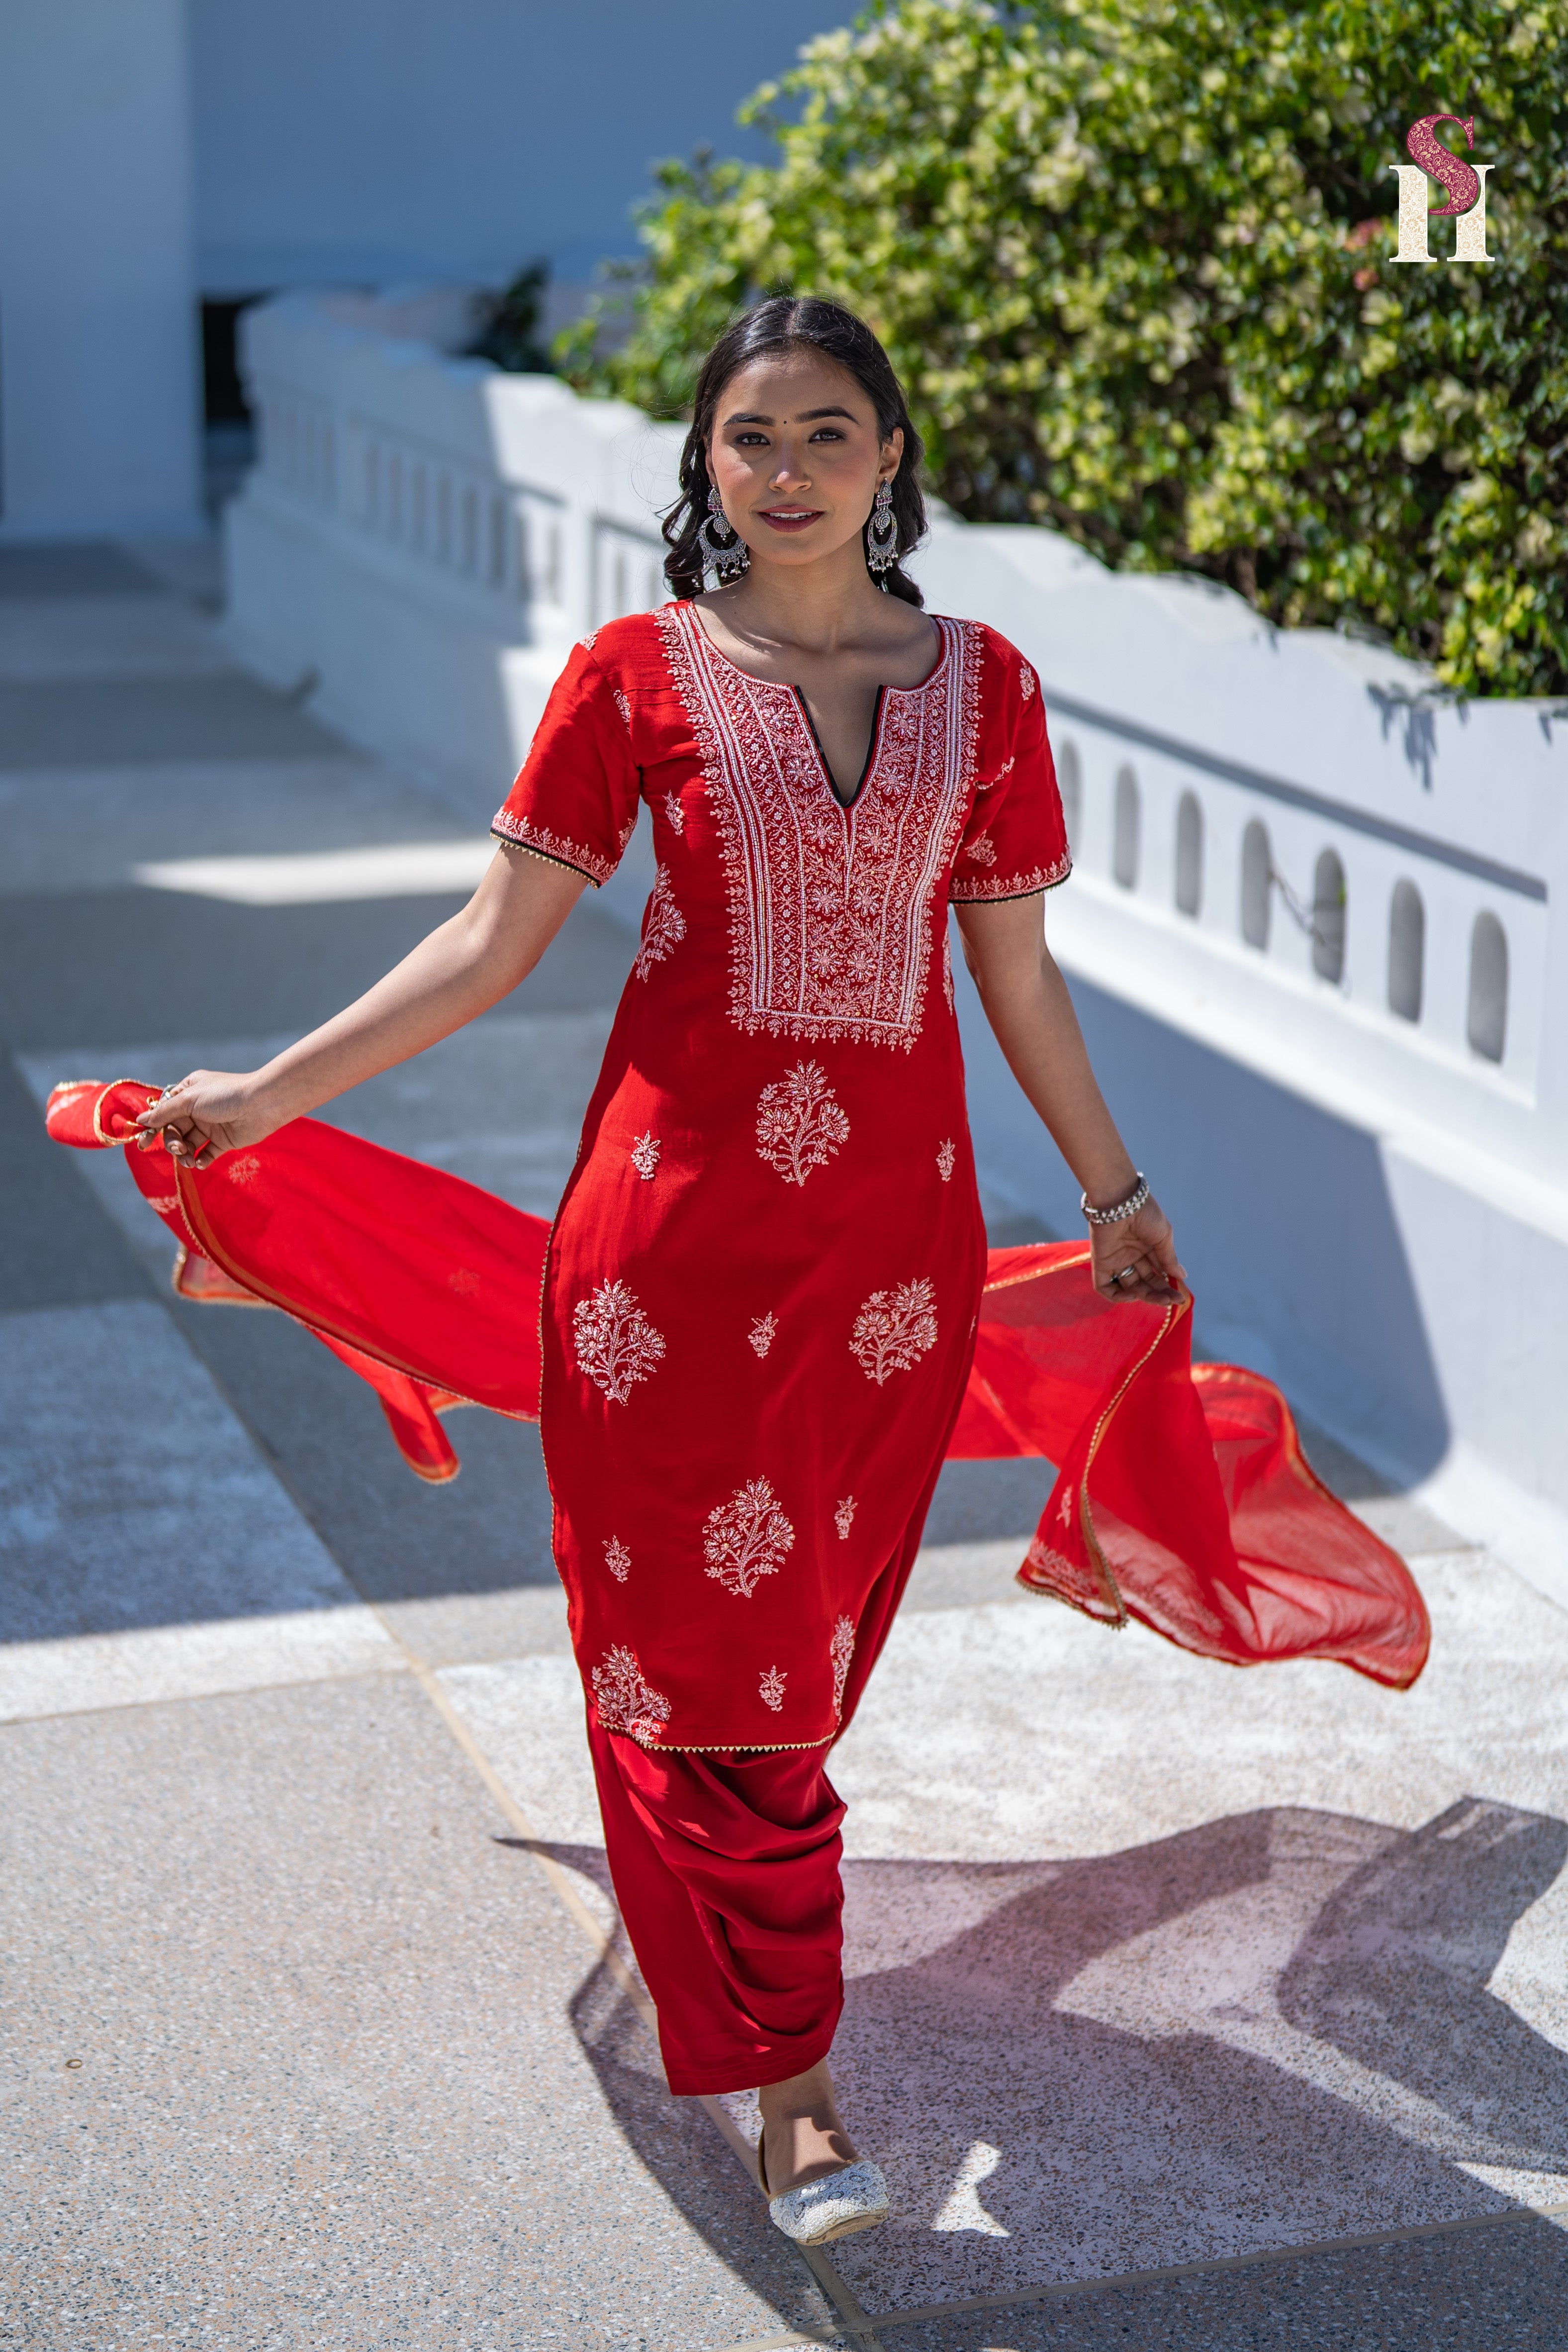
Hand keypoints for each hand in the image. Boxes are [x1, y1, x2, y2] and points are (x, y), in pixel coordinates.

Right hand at [134, 1071, 275, 1169]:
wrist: (261, 1104)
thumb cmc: (224, 1095)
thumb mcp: (189, 1100)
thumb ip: (164, 1112)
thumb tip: (141, 1120)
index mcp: (188, 1092)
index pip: (164, 1111)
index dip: (153, 1127)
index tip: (143, 1143)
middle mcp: (198, 1108)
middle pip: (174, 1130)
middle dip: (172, 1142)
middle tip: (178, 1149)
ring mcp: (211, 1125)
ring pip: (189, 1143)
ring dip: (185, 1153)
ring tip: (189, 1160)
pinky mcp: (224, 1140)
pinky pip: (207, 1153)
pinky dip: (201, 1160)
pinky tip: (200, 1163)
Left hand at [1090, 1194, 1185, 1304]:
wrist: (1121, 1201)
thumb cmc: (1145, 1214)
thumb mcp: (1163, 1237)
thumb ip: (1169, 1259)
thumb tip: (1181, 1276)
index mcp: (1146, 1248)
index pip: (1157, 1273)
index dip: (1168, 1286)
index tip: (1180, 1296)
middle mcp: (1131, 1256)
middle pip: (1145, 1282)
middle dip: (1159, 1293)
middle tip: (1173, 1300)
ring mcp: (1116, 1260)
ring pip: (1129, 1286)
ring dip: (1145, 1296)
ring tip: (1161, 1299)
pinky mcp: (1101, 1263)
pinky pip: (1105, 1287)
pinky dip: (1117, 1296)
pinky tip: (1134, 1295)